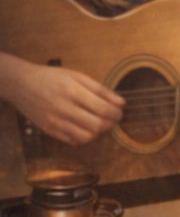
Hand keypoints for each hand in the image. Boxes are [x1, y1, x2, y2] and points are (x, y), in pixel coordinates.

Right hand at [0, 56, 122, 143]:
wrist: (21, 84)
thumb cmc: (52, 77)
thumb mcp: (77, 76)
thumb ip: (100, 90)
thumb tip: (121, 103)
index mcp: (72, 91)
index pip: (103, 109)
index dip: (116, 113)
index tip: (119, 112)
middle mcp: (64, 108)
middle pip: (97, 125)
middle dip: (110, 123)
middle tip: (112, 118)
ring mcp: (56, 121)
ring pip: (86, 136)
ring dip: (98, 132)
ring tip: (99, 123)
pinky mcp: (49, 131)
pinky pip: (73, 141)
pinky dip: (84, 137)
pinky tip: (85, 128)